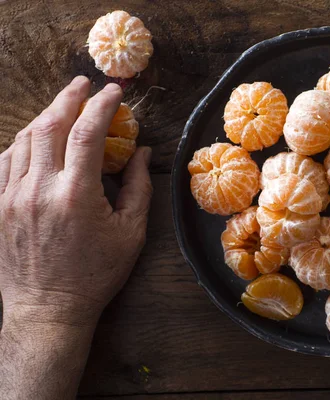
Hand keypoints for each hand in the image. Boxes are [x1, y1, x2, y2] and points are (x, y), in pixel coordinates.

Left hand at [0, 76, 152, 398]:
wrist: (48, 309)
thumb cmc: (95, 274)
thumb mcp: (130, 233)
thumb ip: (138, 187)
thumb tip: (141, 151)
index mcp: (77, 194)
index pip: (88, 133)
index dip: (103, 106)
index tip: (115, 92)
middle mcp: (39, 188)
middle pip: (50, 125)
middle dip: (69, 98)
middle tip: (84, 83)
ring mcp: (12, 196)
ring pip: (24, 138)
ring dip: (46, 116)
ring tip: (63, 107)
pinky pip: (5, 160)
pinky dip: (22, 141)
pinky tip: (35, 138)